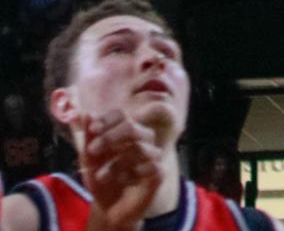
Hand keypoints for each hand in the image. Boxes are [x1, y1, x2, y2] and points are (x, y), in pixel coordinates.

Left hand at [84, 111, 161, 230]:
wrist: (109, 209)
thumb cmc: (101, 180)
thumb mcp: (90, 162)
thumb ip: (89, 139)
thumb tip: (86, 114)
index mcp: (126, 131)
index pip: (122, 115)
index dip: (107, 119)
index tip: (92, 129)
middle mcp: (143, 139)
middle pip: (132, 127)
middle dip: (110, 137)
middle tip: (92, 150)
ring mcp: (153, 155)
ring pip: (139, 148)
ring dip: (115, 162)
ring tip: (101, 177)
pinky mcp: (159, 173)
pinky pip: (150, 166)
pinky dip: (131, 174)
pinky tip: (122, 181)